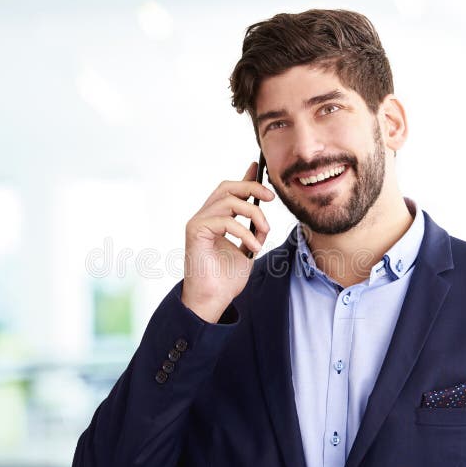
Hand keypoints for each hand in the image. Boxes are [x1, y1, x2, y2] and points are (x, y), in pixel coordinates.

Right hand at [180, 161, 274, 322]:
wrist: (213, 300)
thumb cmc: (226, 279)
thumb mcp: (248, 249)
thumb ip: (254, 230)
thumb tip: (263, 215)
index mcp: (216, 219)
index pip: (230, 191)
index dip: (245, 178)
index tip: (259, 167)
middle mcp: (204, 216)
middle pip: (227, 187)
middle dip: (252, 187)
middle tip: (271, 198)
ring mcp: (198, 222)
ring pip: (228, 200)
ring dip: (253, 213)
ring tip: (265, 231)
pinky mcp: (195, 230)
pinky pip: (225, 220)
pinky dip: (244, 231)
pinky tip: (253, 245)